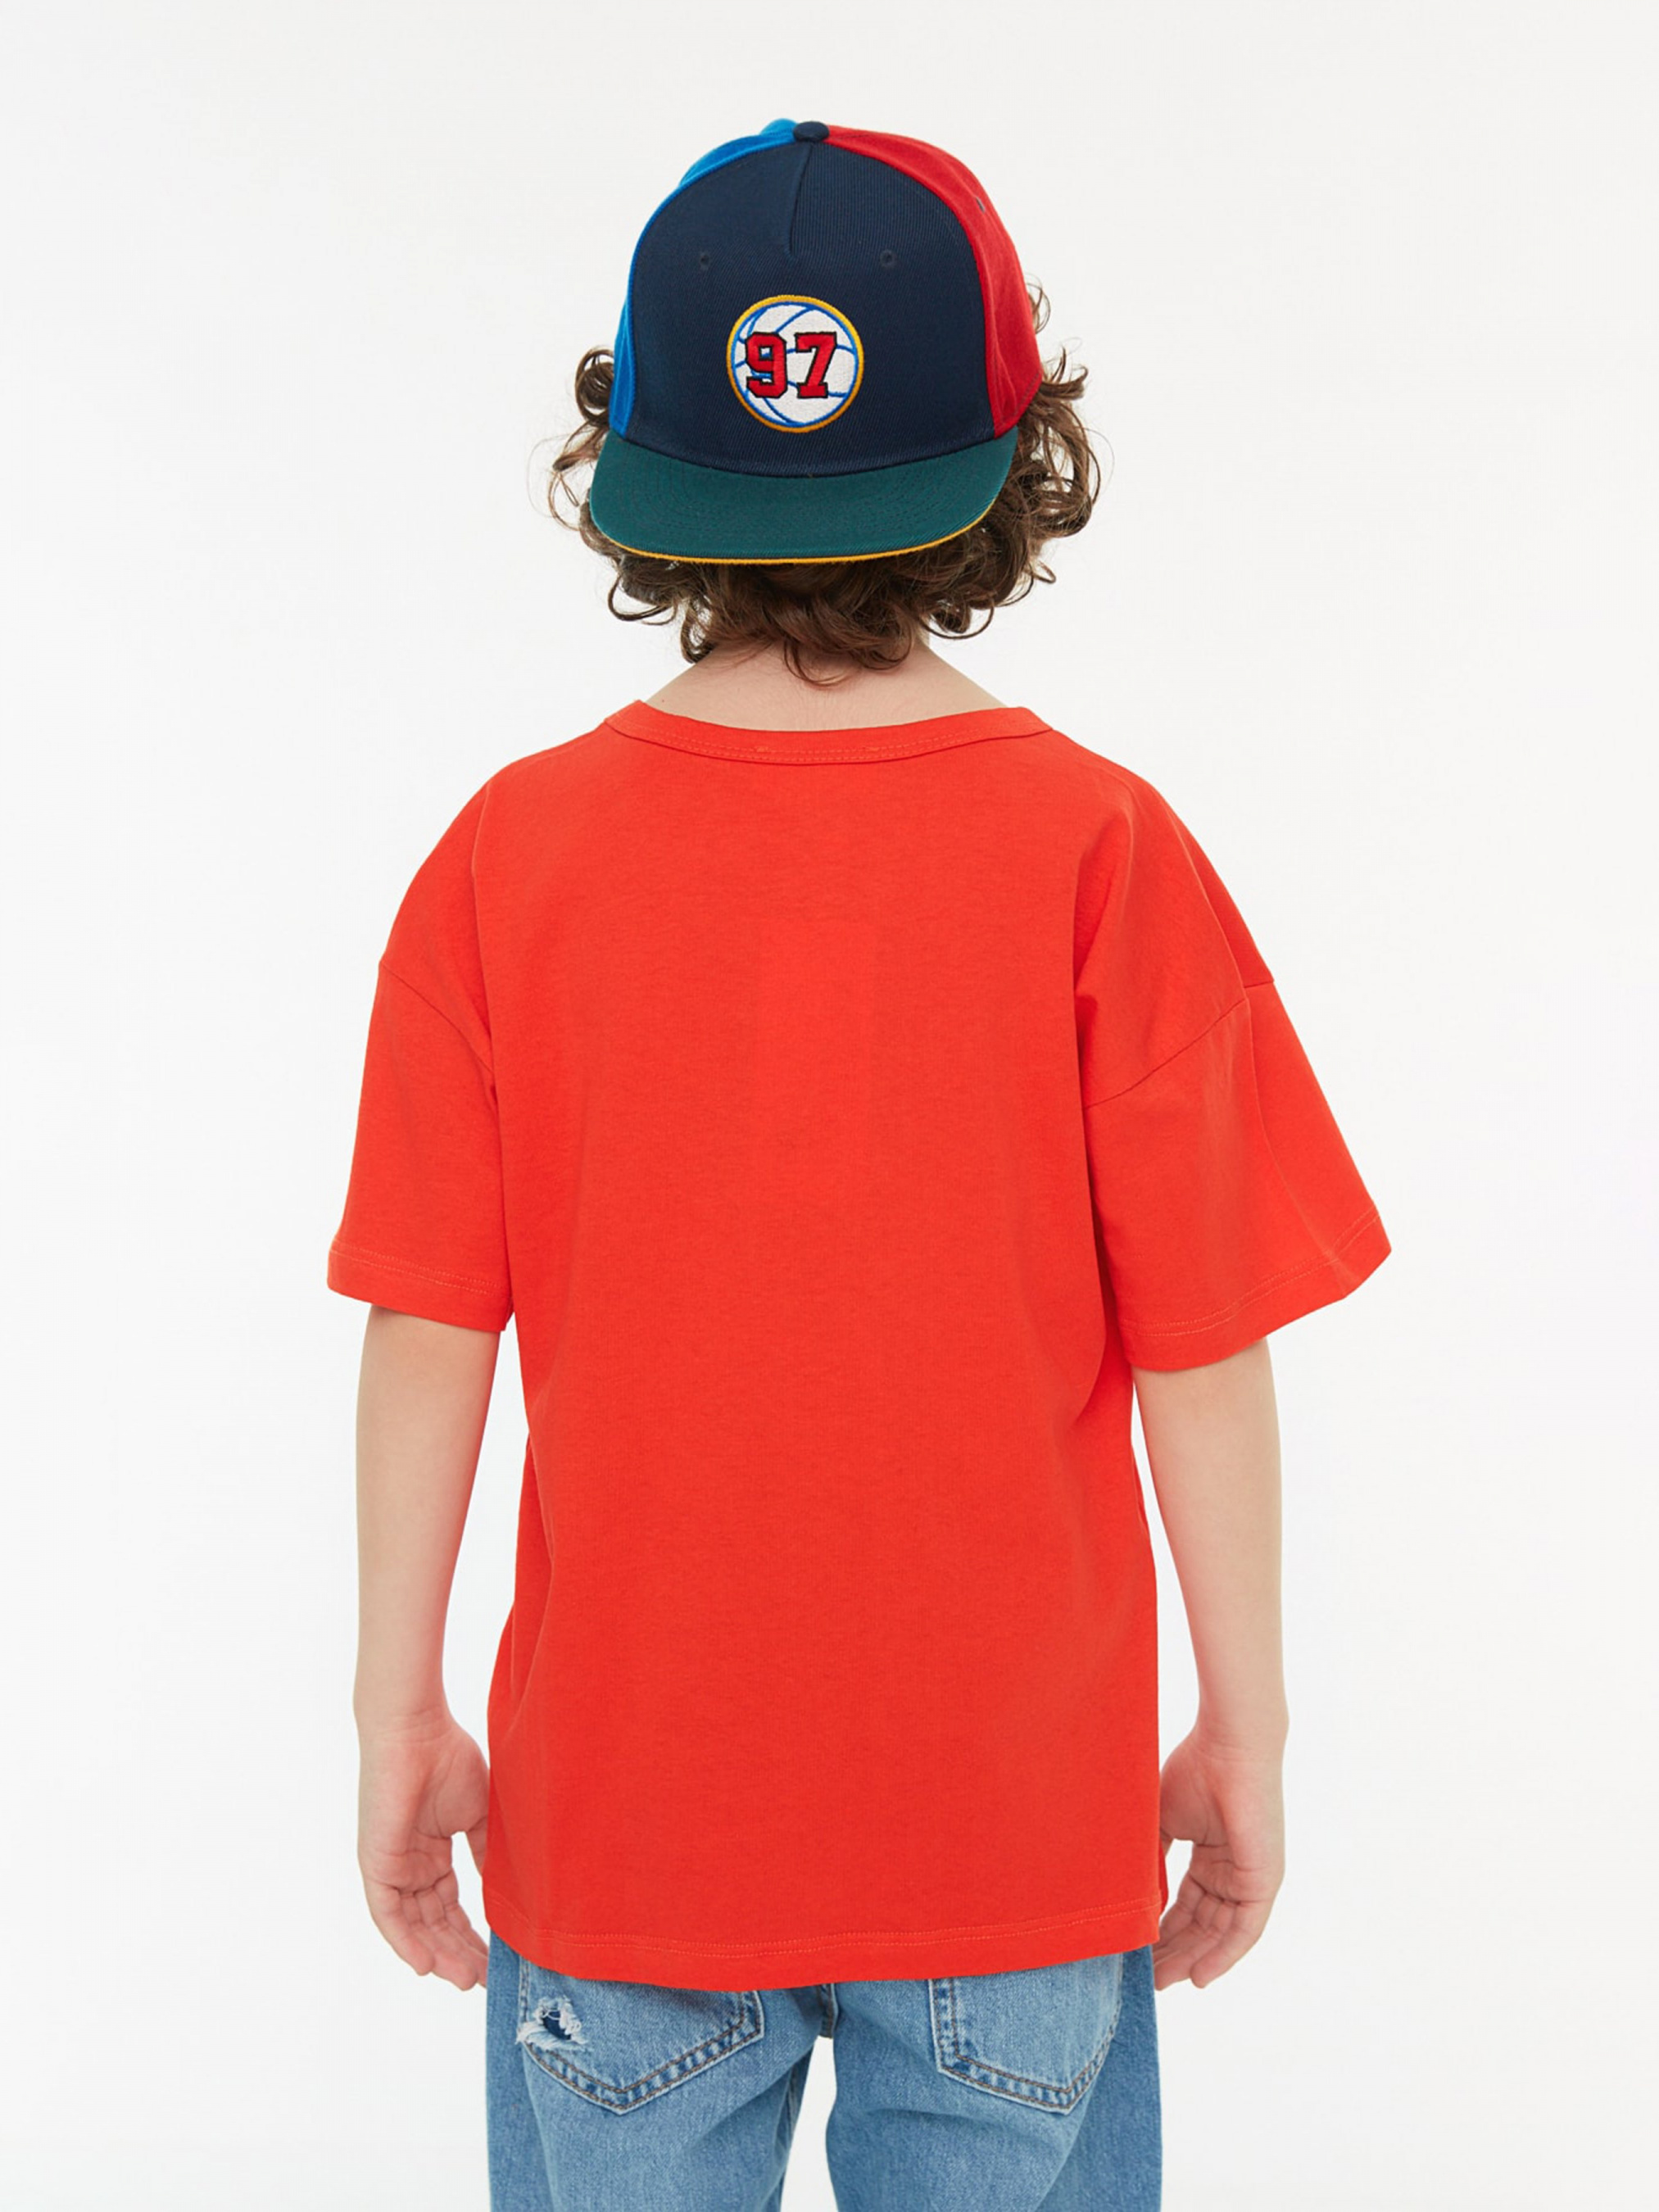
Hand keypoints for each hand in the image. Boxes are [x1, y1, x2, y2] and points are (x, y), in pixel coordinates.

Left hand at [357, 1710, 490, 1989]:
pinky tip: (427, 1965)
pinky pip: (387, 1914)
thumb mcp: (478, 1814)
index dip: (472, 1933)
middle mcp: (409, 1864)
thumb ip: (484, 1852)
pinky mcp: (376, 1864)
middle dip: (459, 1951)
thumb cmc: (449, 1759)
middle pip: (434, 1921)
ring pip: (413, 1925)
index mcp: (431, 1852)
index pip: (451, 1905)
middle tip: (484, 1978)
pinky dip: (405, 1941)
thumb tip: (502, 1888)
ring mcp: (391, 1866)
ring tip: (466, 1978)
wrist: (417, 1730)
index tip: (497, 1957)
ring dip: (438, 1954)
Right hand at [1153, 1728, 1284, 1989]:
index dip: (1163, 1930)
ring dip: (1192, 1960)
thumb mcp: (1163, 1820)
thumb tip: (1129, 1891)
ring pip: (1220, 1933)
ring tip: (1162, 1982)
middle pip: (1202, 1924)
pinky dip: (1223, 1956)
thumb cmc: (1195, 1770)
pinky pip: (1244, 1930)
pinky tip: (1199, 1978)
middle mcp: (1234, 1872)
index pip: (1187, 1904)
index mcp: (1213, 1856)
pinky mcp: (1263, 1882)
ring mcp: (1251, 1878)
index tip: (1137, 1951)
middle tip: (1145, 1978)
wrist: (1227, 1746)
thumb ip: (1152, 1855)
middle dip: (1174, 1952)